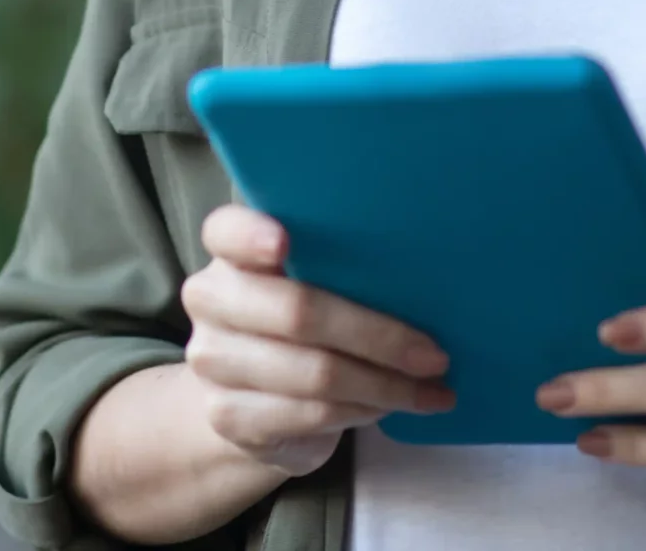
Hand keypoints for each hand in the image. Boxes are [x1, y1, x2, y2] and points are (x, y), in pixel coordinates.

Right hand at [179, 204, 455, 477]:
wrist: (244, 398)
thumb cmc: (297, 322)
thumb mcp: (308, 280)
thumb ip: (336, 264)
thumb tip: (426, 274)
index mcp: (228, 251)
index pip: (226, 230)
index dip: (252, 235)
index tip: (285, 242)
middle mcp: (210, 300)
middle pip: (298, 312)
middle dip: (379, 336)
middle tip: (435, 354)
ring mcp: (212, 361)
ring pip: (316, 372)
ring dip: (385, 385)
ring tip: (430, 388)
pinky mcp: (228, 416)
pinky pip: (312, 413)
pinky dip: (363, 410)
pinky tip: (391, 405)